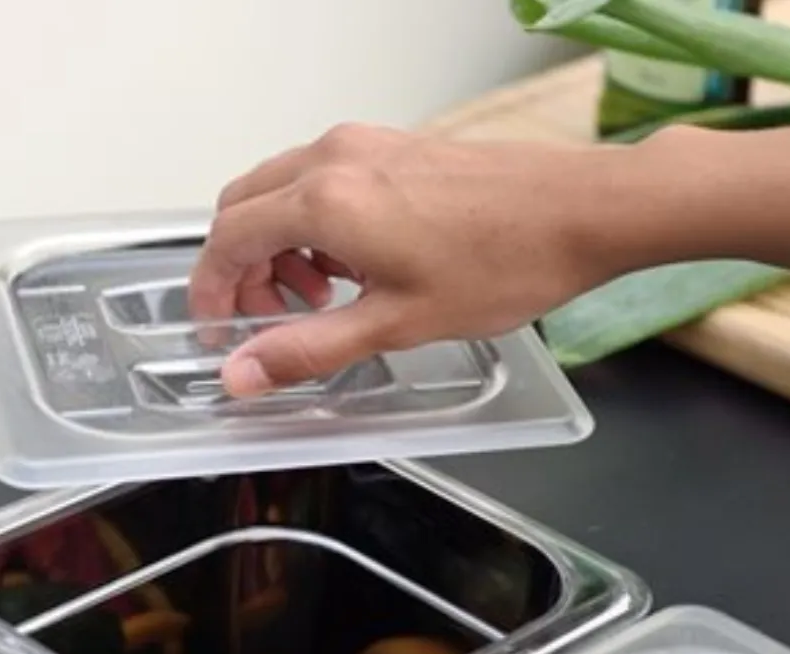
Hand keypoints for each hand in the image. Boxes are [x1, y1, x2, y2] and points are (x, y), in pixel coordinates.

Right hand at [188, 123, 625, 396]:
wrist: (579, 211)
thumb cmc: (504, 262)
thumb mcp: (394, 324)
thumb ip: (308, 348)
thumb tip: (244, 372)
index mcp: (325, 201)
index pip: (226, 239)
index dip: (210, 290)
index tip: (218, 329)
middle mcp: (334, 158)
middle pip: (243, 208)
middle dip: (241, 269)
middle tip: (268, 320)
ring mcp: (365, 144)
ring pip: (281, 192)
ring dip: (279, 248)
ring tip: (320, 299)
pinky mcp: (393, 146)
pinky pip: (322, 179)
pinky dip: (313, 224)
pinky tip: (353, 266)